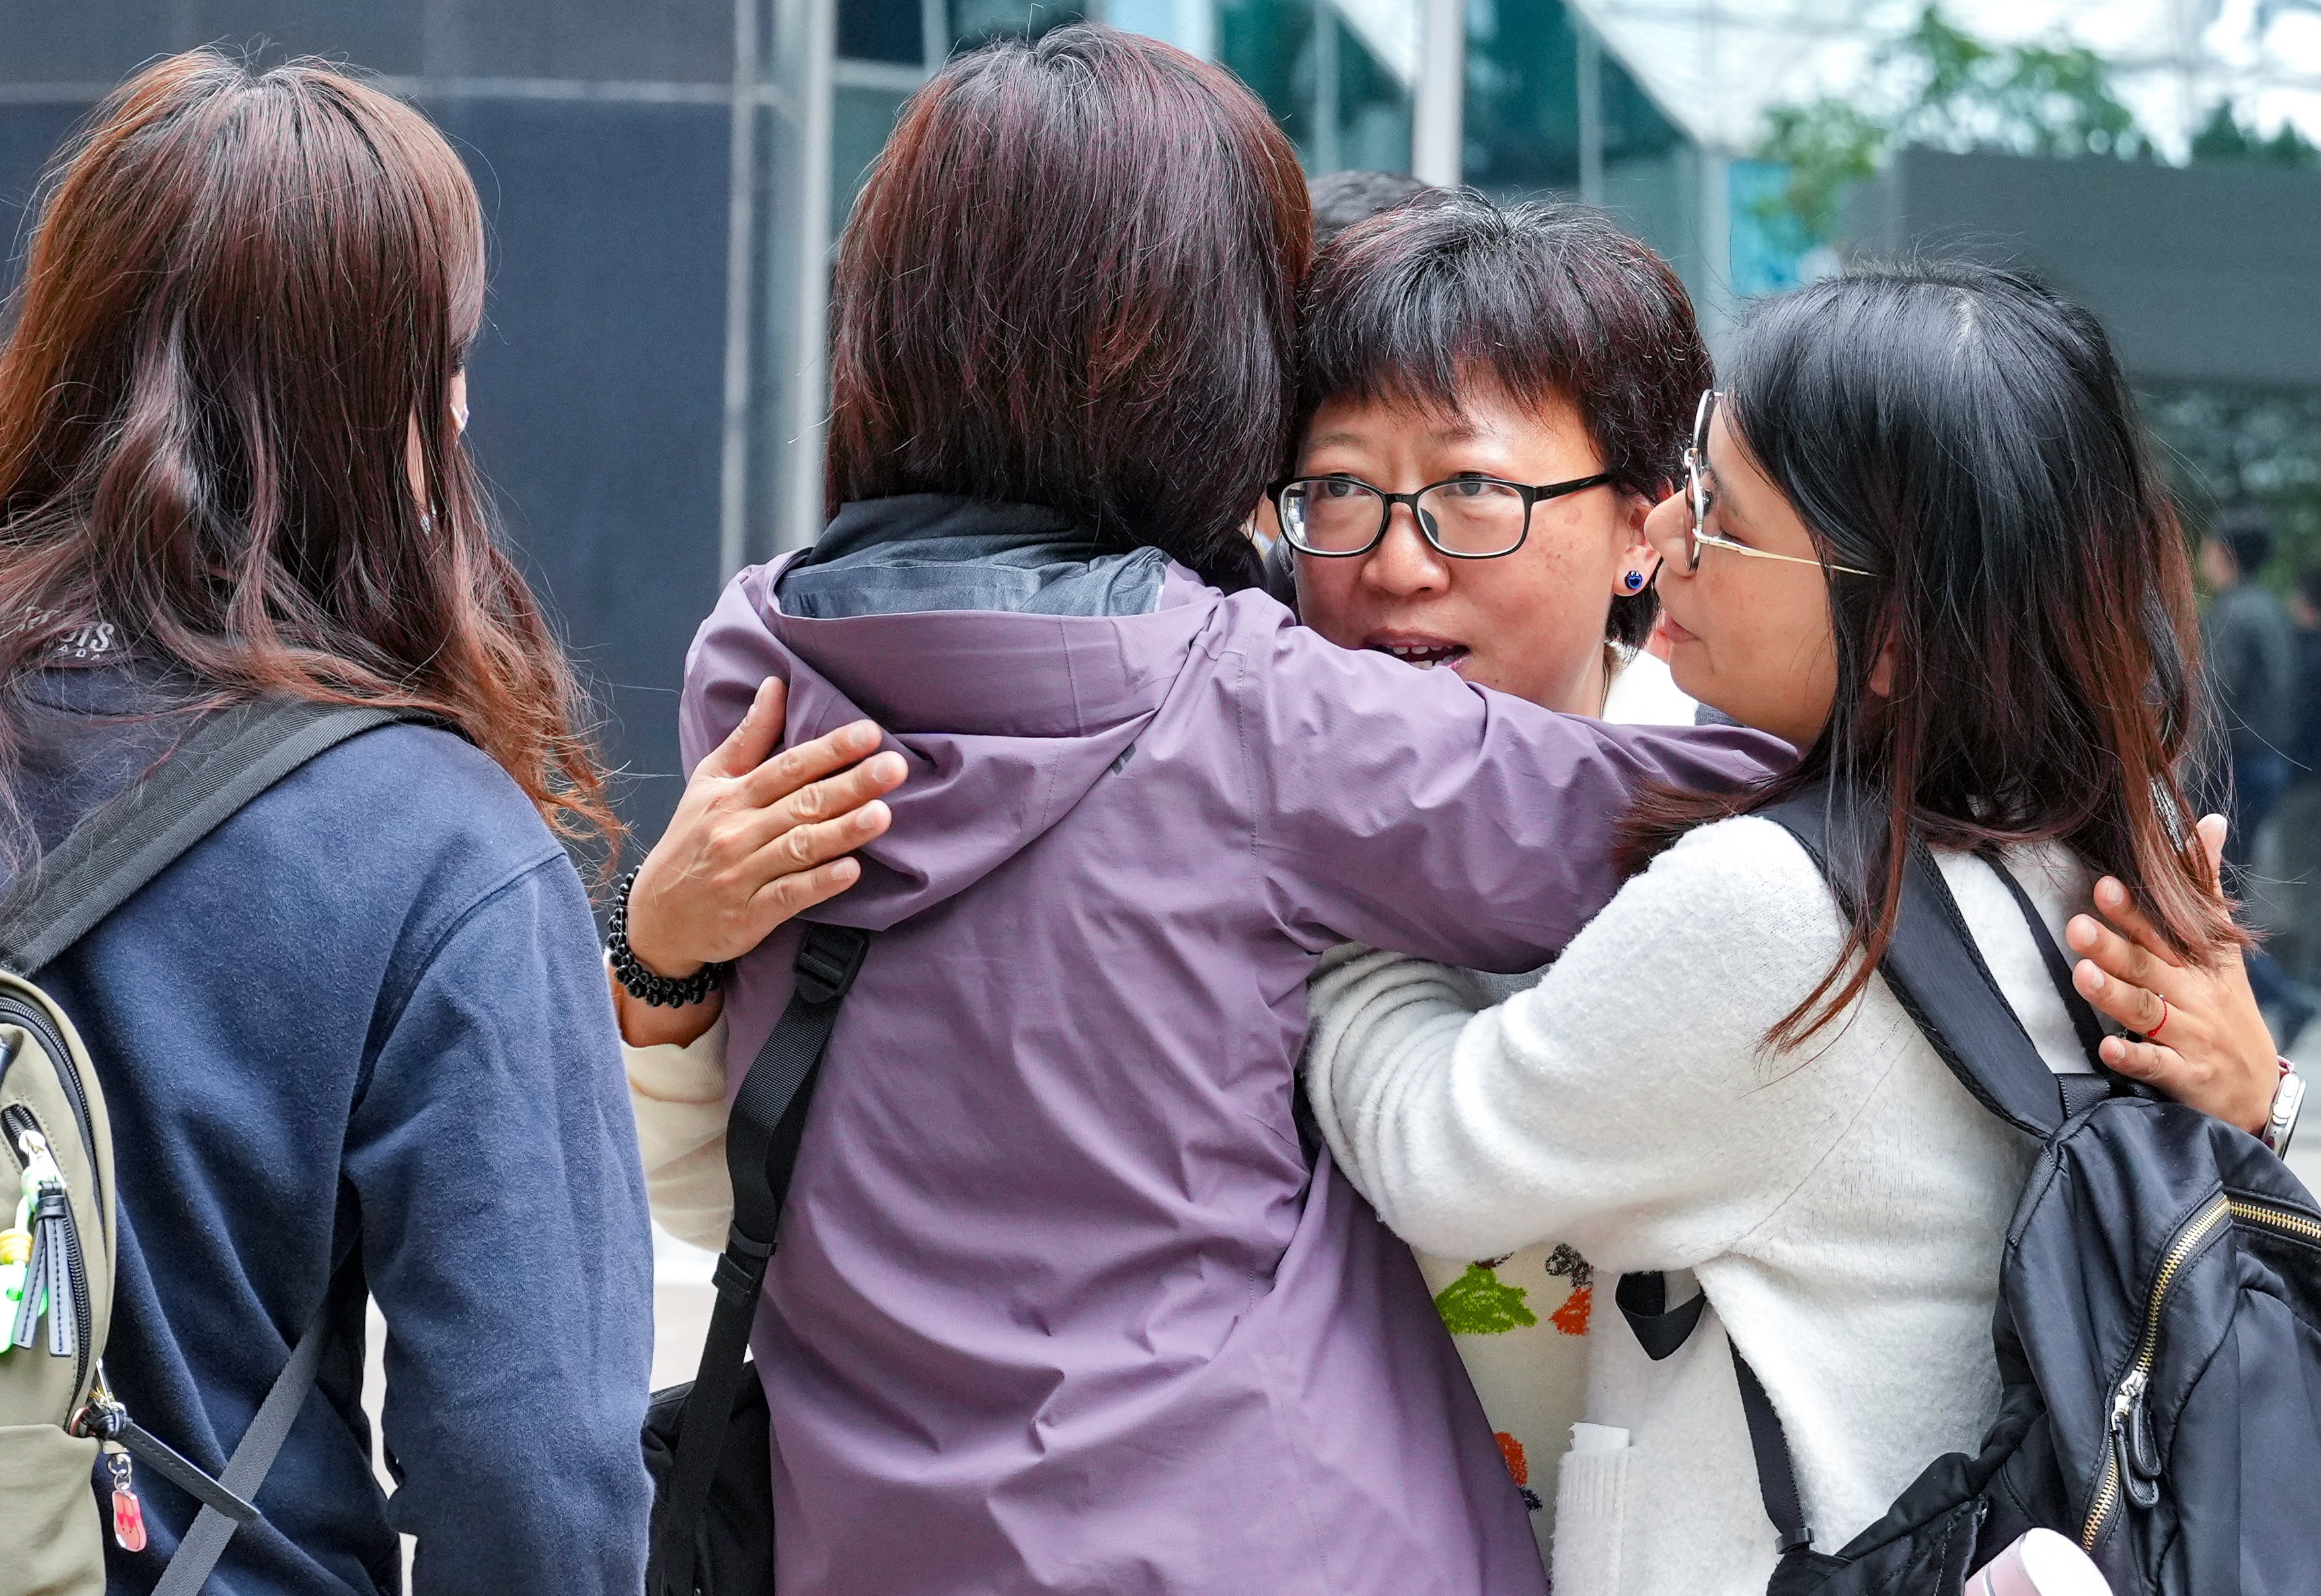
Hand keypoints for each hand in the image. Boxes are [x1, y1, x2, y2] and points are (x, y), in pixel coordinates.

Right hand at [614, 678, 904, 1046]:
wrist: (658, 917)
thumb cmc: (692, 841)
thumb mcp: (710, 783)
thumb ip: (749, 737)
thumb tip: (775, 684)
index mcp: (731, 796)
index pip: (787, 767)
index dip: (829, 750)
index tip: (870, 733)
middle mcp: (737, 831)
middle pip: (801, 804)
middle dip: (850, 784)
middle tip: (895, 768)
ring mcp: (743, 874)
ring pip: (799, 847)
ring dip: (842, 831)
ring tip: (882, 814)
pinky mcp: (749, 915)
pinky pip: (789, 896)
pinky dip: (819, 883)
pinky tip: (851, 871)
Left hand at [2065, 814, 2277, 1133]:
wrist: (2258, 1088)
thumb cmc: (2225, 1007)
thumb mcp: (2222, 949)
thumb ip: (2205, 888)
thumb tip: (2209, 822)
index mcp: (2197, 963)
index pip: (2162, 931)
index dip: (2135, 910)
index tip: (2104, 886)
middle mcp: (2194, 995)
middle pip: (2149, 966)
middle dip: (2114, 946)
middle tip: (2077, 926)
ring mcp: (2191, 1036)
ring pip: (2148, 1012)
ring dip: (2115, 994)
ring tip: (2082, 975)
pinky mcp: (2187, 1076)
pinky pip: (2157, 1065)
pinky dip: (2133, 1056)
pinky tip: (2107, 1046)